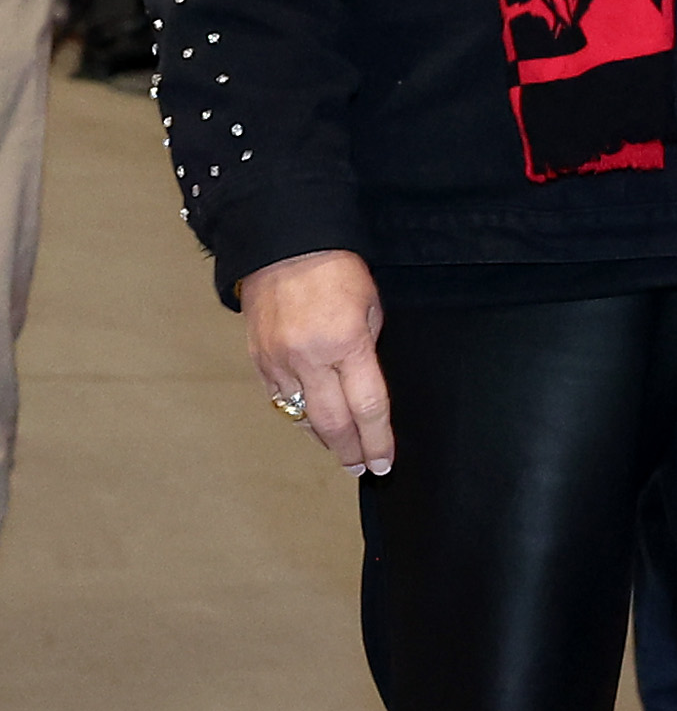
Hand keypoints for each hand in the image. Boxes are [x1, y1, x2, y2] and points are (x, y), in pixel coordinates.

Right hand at [240, 248, 392, 474]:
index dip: (378, 440)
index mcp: (346, 344)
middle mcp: (309, 358)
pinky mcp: (259, 358)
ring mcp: (279, 361)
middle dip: (351, 451)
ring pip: (301, 417)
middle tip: (362, 468)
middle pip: (333, 423)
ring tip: (341, 450)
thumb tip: (363, 387)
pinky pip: (279, 399)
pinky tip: (310, 422)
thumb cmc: (334, 268)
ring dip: (323, 438)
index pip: (368, 408)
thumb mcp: (371, 307)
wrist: (283, 243)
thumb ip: (367, 350)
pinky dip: (296, 414)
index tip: (384, 461)